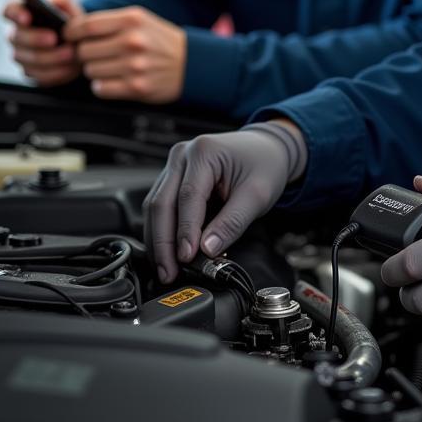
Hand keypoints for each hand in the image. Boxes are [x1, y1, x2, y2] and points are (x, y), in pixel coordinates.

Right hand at [3, 0, 82, 85]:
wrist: (81, 46)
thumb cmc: (70, 24)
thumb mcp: (70, 10)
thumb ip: (63, 1)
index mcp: (23, 14)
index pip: (9, 10)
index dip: (15, 14)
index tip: (27, 17)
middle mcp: (17, 35)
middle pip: (17, 37)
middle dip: (35, 38)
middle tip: (53, 38)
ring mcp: (22, 56)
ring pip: (28, 59)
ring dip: (50, 57)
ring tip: (70, 53)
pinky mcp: (32, 73)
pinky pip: (39, 75)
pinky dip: (56, 72)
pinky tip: (69, 67)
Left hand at [64, 6, 185, 102]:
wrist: (191, 63)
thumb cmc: (159, 40)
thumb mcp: (139, 19)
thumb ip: (108, 21)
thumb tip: (72, 30)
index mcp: (131, 20)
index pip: (86, 25)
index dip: (71, 32)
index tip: (71, 36)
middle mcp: (132, 41)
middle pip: (84, 51)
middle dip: (85, 54)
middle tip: (97, 54)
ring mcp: (135, 65)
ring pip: (90, 71)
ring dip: (95, 71)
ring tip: (111, 67)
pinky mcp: (136, 87)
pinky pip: (100, 89)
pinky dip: (103, 86)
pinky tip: (115, 80)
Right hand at [143, 121, 305, 283]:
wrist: (266, 149)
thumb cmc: (264, 164)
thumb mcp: (258, 194)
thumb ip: (232, 222)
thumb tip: (208, 250)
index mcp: (204, 151)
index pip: (188, 196)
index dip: (185, 230)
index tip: (186, 258)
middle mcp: (183, 155)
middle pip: (161, 202)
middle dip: (163, 242)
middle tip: (169, 272)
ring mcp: (175, 165)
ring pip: (155, 206)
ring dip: (158, 241)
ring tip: (167, 269)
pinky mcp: (173, 178)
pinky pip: (161, 206)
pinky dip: (164, 231)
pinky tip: (169, 253)